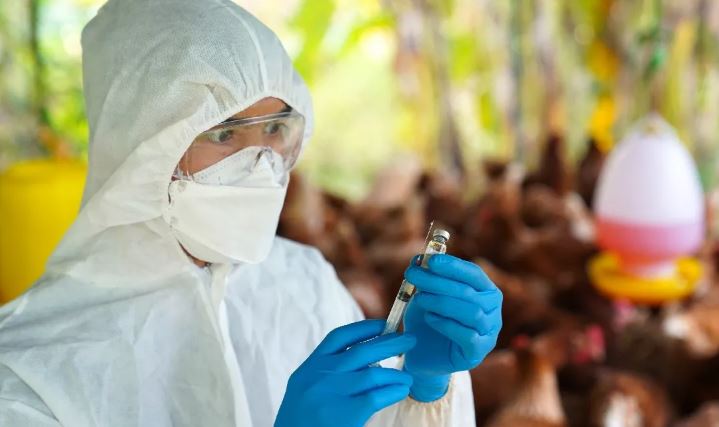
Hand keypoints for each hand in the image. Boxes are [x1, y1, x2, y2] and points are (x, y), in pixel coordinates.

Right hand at [275, 319, 416, 426]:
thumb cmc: (300, 420)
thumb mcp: (305, 387)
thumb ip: (328, 372)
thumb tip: (370, 361)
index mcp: (310, 367)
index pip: (340, 337)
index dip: (364, 328)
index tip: (384, 324)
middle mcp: (321, 376)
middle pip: (362, 351)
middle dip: (390, 342)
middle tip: (409, 340)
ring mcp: (334, 394)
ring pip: (375, 374)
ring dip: (396, 374)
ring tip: (407, 377)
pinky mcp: (346, 413)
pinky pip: (378, 396)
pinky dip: (394, 391)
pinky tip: (401, 391)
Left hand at [402, 254, 502, 401]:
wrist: (424, 354)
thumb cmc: (428, 319)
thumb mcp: (425, 294)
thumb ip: (426, 278)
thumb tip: (419, 259)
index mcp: (484, 291)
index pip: (474, 274)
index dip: (453, 266)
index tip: (430, 260)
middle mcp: (493, 311)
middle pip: (470, 292)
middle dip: (438, 281)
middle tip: (413, 275)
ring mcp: (488, 333)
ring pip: (472, 313)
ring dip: (441, 302)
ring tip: (419, 299)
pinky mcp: (477, 352)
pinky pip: (468, 335)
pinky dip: (446, 324)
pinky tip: (430, 318)